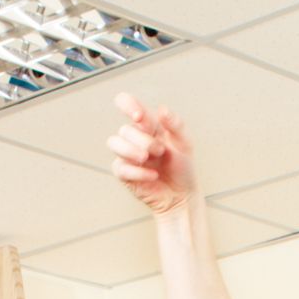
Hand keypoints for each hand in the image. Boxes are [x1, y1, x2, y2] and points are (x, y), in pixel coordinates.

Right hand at [110, 93, 196, 214]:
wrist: (182, 194)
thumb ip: (175, 124)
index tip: (139, 116)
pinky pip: (120, 167)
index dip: (127, 105)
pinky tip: (153, 175)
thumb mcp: (185, 143)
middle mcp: (134, 137)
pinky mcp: (124, 174)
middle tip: (161, 151)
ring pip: (114, 142)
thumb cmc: (182, 167)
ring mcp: (127, 155)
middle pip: (125, 129)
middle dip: (143, 140)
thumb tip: (161, 110)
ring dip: (132, 150)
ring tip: (148, 159)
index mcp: (147, 124)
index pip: (127, 103)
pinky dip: (137, 171)